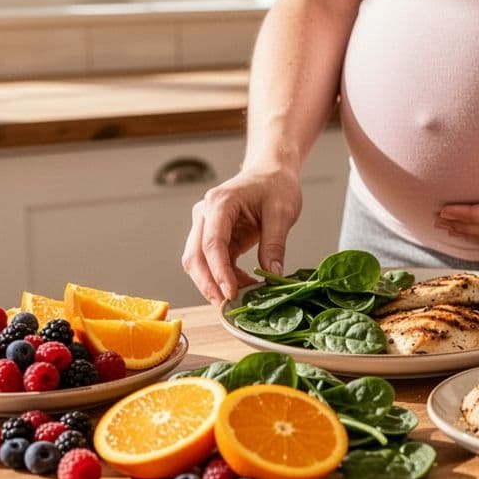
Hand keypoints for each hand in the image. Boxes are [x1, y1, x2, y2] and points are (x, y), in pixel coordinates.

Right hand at [181, 168, 301, 304]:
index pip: (212, 243)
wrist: (272, 171)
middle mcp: (205, 214)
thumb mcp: (282, 212)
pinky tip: (242, 287)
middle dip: (208, 285)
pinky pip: (212, 262)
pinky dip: (224, 278)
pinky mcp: (213, 236)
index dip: (219, 272)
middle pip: (195, 256)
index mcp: (219, 203)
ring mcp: (205, 225)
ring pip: (198, 262)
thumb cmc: (276, 184)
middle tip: (227, 307)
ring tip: (239, 300)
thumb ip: (274, 244)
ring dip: (214, 284)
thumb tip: (272, 274)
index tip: (230, 293)